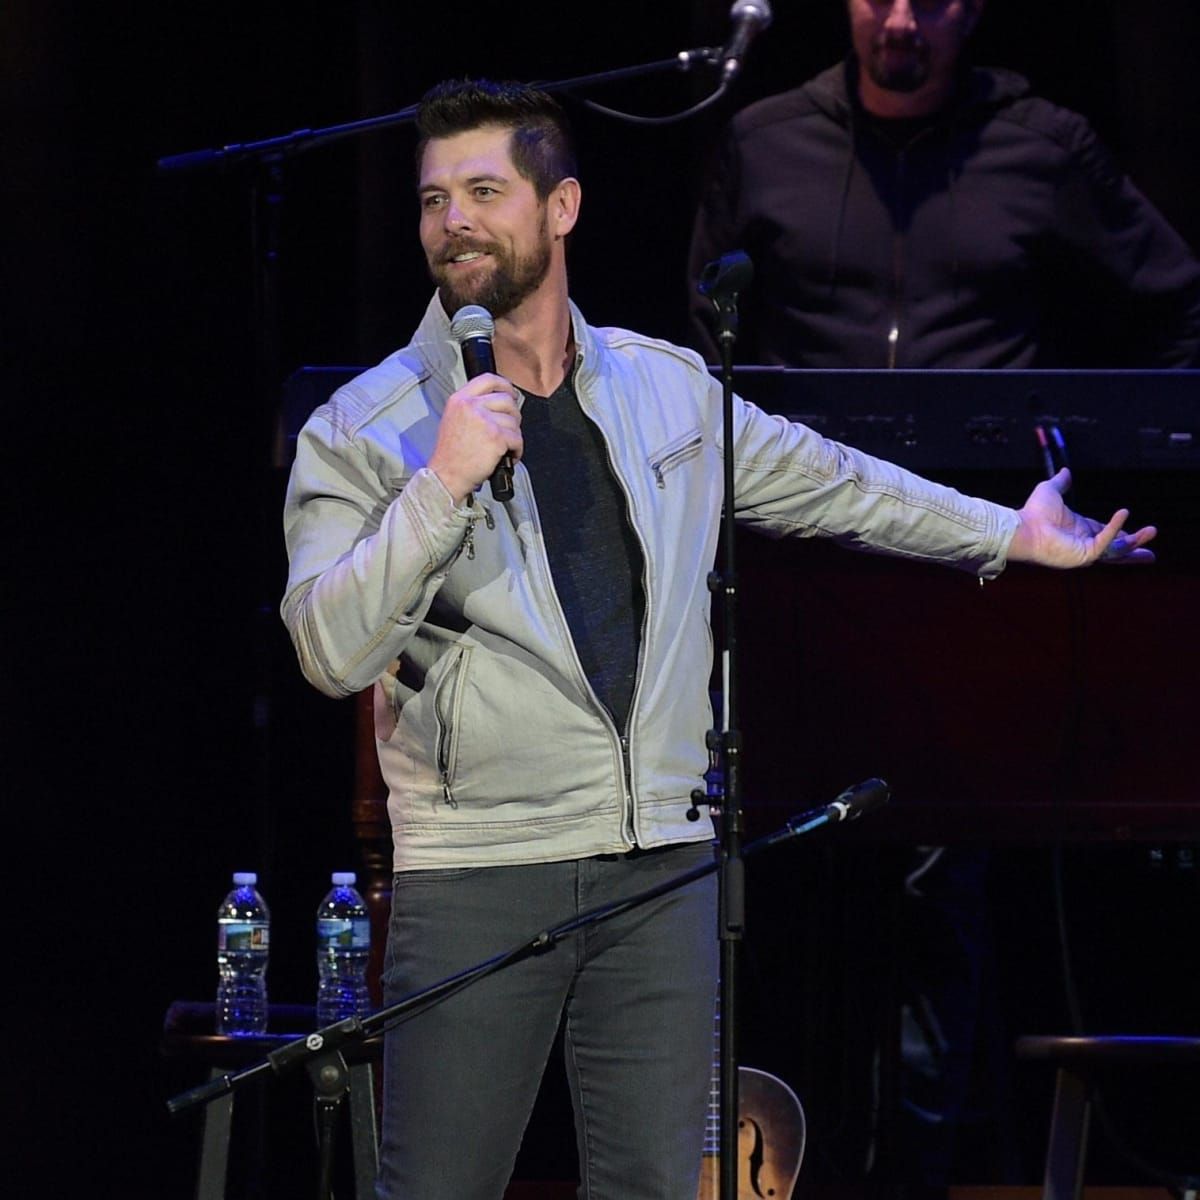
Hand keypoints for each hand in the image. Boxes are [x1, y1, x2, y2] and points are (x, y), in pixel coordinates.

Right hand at [427, 373, 522, 503]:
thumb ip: (472, 407)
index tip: (511, 394)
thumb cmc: (450, 455)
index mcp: (460, 399)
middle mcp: (471, 406)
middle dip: (513, 416)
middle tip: (508, 429)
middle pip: (507, 400)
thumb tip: (499, 403)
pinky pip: (518, 439)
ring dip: (514, 436)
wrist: (445, 476)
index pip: (488, 379)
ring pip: (514, 421)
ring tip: (504, 447)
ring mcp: (485, 421)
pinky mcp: (496, 437)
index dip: (505, 385)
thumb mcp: (453, 419)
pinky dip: (517, 450)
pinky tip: (508, 456)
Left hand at [1008, 469, 1156, 567]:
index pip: (1104, 533)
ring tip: (1152, 532)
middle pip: (1115, 548)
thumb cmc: (1032, 513)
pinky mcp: (1084, 554)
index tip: (1134, 529)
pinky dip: (1116, 527)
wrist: (1023, 527)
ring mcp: (1085, 550)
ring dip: (1135, 542)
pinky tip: (1124, 514)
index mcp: (1079, 530)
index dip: (1119, 531)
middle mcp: (1084, 542)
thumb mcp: (1051, 491)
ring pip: (1116, 550)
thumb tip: (1065, 471)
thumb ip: (1061, 482)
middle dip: (1134, 548)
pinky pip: (1106, 541)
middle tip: (1151, 552)